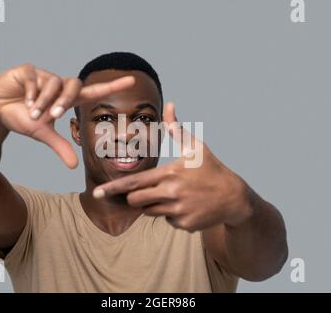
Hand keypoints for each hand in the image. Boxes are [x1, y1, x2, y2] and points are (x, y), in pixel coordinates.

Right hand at [0, 63, 134, 167]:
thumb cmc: (24, 119)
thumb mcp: (42, 134)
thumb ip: (60, 146)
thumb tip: (75, 166)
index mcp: (66, 99)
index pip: (93, 91)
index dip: (112, 87)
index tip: (132, 81)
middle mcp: (59, 85)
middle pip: (73, 86)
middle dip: (63, 102)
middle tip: (52, 116)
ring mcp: (43, 75)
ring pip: (52, 84)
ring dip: (42, 102)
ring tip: (31, 112)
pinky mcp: (27, 70)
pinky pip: (34, 78)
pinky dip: (30, 92)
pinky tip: (23, 100)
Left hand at [93, 102, 252, 231]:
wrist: (234, 197)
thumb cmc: (211, 168)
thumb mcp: (195, 147)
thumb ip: (176, 128)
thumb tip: (169, 105)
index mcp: (170, 173)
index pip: (134, 183)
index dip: (113, 188)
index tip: (97, 193)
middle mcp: (171, 194)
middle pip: (136, 200)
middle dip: (136, 196)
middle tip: (152, 189)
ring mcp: (178, 211)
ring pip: (150, 212)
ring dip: (156, 204)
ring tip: (176, 194)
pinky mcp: (184, 225)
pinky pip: (167, 221)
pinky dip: (172, 215)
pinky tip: (188, 206)